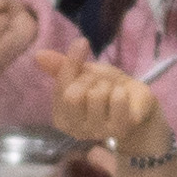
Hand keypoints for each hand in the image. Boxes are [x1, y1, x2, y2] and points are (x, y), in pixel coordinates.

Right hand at [35, 46, 168, 150]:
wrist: (136, 101)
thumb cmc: (106, 88)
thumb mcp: (83, 73)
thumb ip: (62, 66)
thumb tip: (39, 54)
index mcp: (61, 117)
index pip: (60, 88)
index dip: (71, 63)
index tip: (82, 43)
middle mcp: (76, 130)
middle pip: (73, 95)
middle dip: (90, 78)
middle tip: (100, 80)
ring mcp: (98, 132)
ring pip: (96, 95)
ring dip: (107, 85)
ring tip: (112, 90)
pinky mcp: (120, 129)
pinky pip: (117, 100)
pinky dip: (121, 91)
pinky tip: (123, 98)